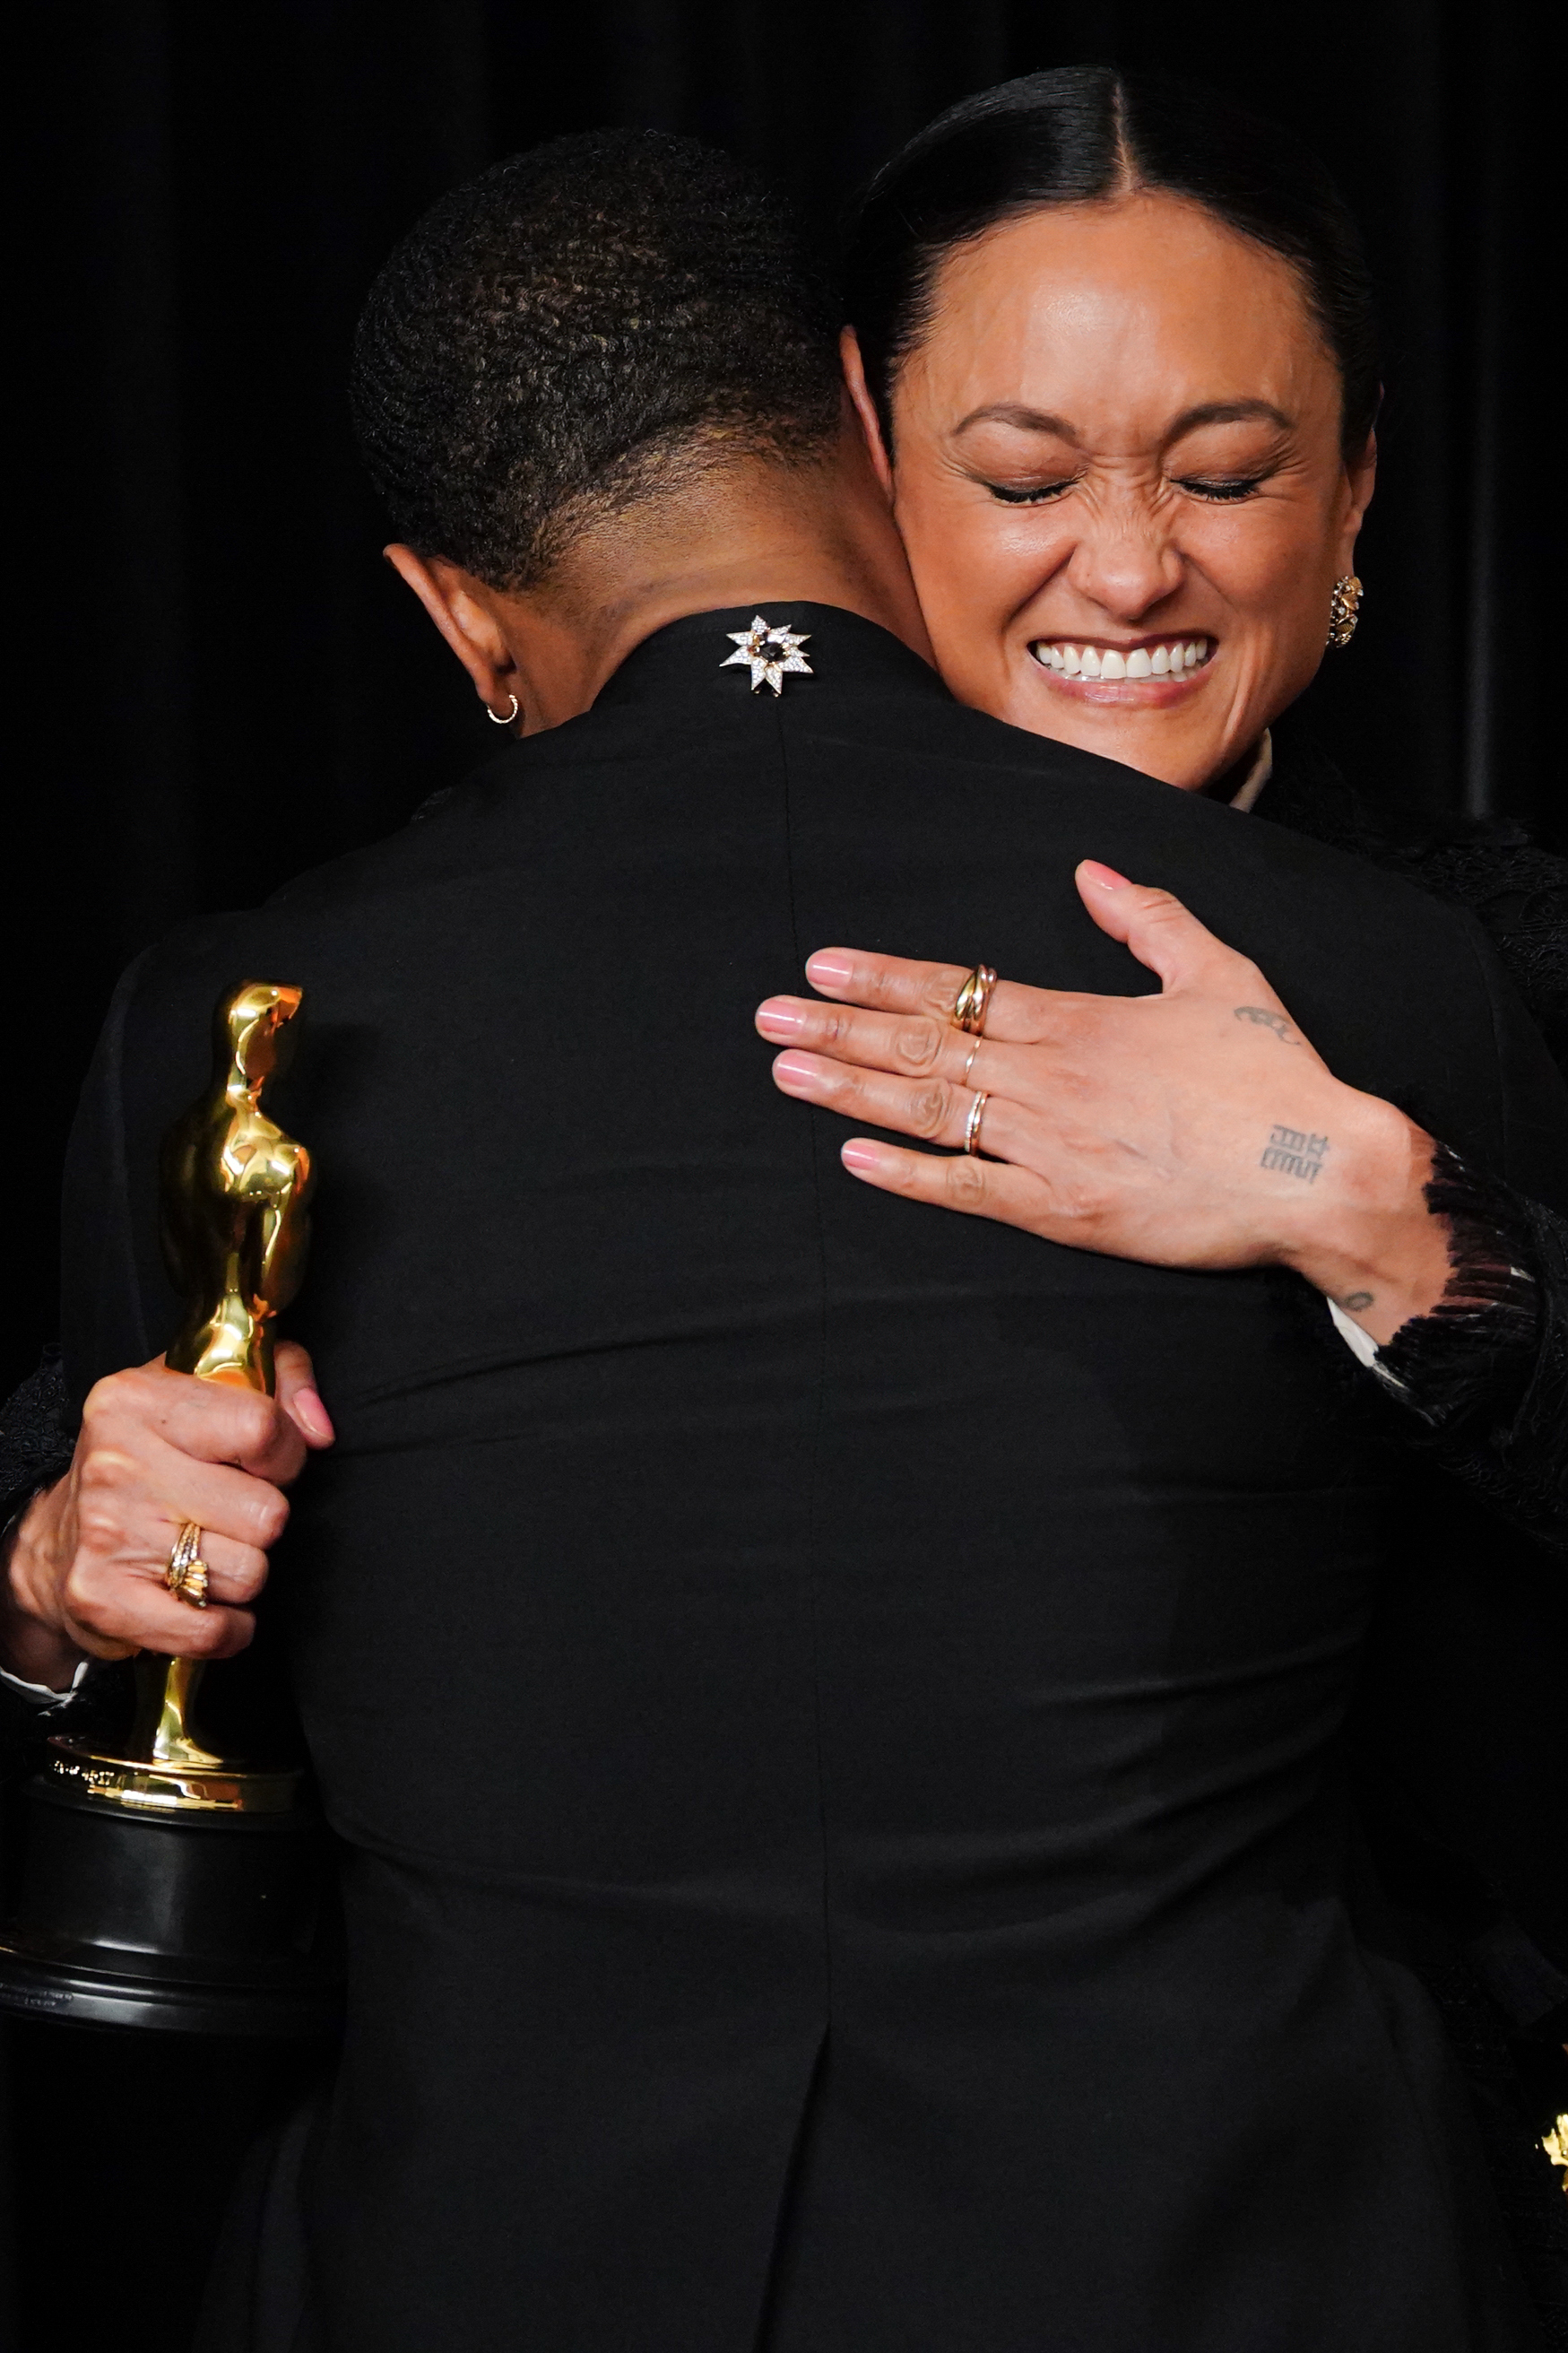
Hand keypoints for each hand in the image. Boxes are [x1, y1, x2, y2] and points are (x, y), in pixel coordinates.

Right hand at [0, 1341, 333, 1692]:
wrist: (55, 1545)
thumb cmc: (150, 1461)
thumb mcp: (204, 1390)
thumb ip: (282, 1377)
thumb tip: (318, 1431)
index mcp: (138, 1400)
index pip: (261, 1428)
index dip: (284, 1457)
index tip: (266, 1467)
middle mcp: (117, 1462)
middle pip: (265, 1513)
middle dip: (262, 1521)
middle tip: (229, 1517)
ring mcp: (108, 1533)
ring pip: (248, 1572)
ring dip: (243, 1573)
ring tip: (209, 1553)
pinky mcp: (102, 1599)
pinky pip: (210, 1630)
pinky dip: (227, 1628)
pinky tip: (209, 1604)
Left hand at [756, 862, 1451, 1344]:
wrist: (1318, 1171)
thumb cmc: (1273, 1075)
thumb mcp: (1219, 973)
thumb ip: (1149, 918)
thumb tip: (1092, 872)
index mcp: (1078, 1020)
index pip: (959, 990)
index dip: (884, 976)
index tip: (824, 963)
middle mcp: (1049, 1078)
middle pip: (923, 1045)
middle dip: (840, 1027)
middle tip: (771, 1015)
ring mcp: (1049, 1146)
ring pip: (929, 1110)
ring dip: (850, 1088)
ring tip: (787, 1069)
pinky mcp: (1063, 1209)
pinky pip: (968, 1190)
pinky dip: (908, 1175)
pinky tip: (853, 1157)